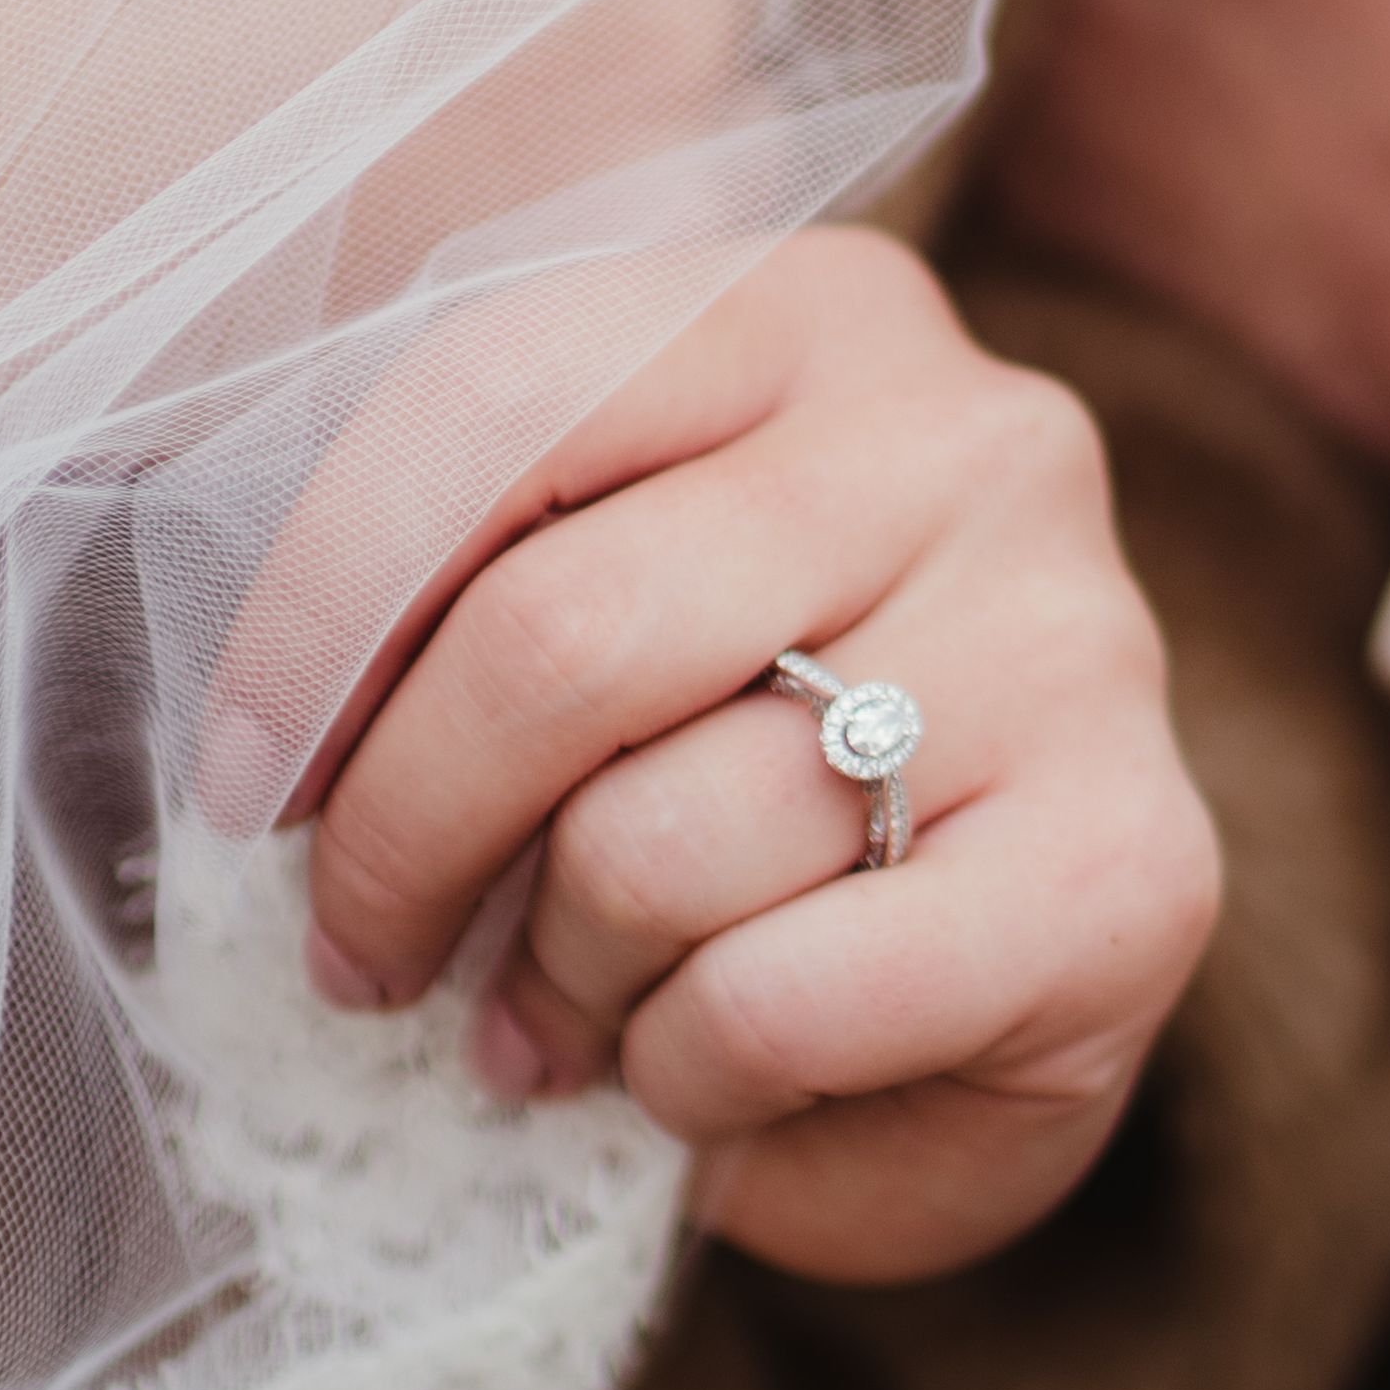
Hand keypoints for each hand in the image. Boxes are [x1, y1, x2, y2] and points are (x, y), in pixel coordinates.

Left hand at [291, 226, 1220, 1285]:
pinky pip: (782, 1001)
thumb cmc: (750, 764)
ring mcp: (1078, 647)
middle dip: (406, 841)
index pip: (492, 401)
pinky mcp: (1140, 874)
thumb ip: (461, 585)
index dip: (320, 616)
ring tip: (559, 1020)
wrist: (1019, 970)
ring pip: (659, 843)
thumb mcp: (606, 597)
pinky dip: (685, 1076)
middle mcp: (974, 437)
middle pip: (561, 637)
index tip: (249, 785)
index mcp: (812, 312)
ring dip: (554, 982)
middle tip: (364, 959)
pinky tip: (697, 1077)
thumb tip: (270, 737)